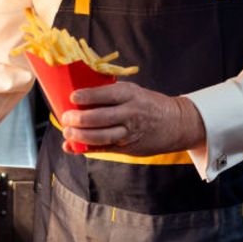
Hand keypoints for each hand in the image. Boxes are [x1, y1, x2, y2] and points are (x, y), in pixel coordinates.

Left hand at [60, 82, 205, 155]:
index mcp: (131, 95)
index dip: (88, 96)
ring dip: (81, 136)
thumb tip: (81, 96)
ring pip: (101, 136)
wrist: (176, 123)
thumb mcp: (135, 92)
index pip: (107, 94)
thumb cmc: (149, 104)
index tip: (73, 96)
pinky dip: (86, 149)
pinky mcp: (128, 148)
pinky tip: (73, 147)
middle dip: (79, 119)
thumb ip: (112, 94)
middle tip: (66, 118)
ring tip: (67, 133)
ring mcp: (130, 133)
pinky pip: (104, 149)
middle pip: (100, 118)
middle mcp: (131, 113)